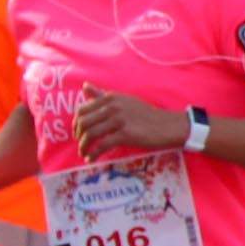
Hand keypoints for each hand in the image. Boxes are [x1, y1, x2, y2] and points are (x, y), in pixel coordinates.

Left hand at [74, 90, 190, 157]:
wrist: (168, 126)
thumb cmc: (146, 114)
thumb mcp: (124, 100)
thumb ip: (102, 95)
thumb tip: (85, 86)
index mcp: (110, 98)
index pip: (83, 109)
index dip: (76, 123)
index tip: (78, 132)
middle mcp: (112, 107)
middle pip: (84, 122)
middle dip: (78, 136)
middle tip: (81, 144)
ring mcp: (119, 120)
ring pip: (91, 134)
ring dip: (84, 146)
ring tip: (84, 153)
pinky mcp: (125, 134)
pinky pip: (102, 145)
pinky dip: (93, 154)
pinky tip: (92, 159)